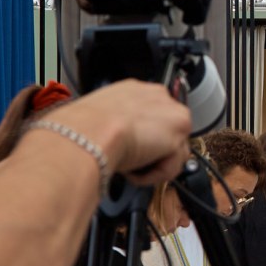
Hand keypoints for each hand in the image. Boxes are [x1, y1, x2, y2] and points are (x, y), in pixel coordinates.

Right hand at [59, 81, 192, 186]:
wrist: (91, 131)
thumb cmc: (85, 127)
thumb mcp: (100, 120)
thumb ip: (118, 125)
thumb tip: (118, 139)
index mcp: (137, 91)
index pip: (153, 117)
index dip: (145, 137)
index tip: (133, 149)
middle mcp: (158, 96)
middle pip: (168, 133)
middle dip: (154, 153)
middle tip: (132, 161)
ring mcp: (172, 112)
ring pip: (173, 151)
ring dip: (152, 166)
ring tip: (130, 167)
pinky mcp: (180, 131)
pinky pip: (173, 164)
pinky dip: (153, 175)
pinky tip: (135, 171)